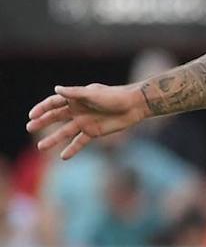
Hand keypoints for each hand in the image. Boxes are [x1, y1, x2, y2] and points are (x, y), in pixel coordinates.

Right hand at [26, 84, 149, 159]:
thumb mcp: (94, 94)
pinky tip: (63, 157)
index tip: (32, 115)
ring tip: (40, 147)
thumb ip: (75, 93)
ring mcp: (84, 122)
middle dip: (43, 122)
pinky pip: (79, 142)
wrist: (134, 106)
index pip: (55, 102)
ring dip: (53, 139)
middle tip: (29, 127)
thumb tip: (56, 89)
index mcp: (77, 98)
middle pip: (56, 117)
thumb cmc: (115, 97)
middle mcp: (78, 110)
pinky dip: (72, 149)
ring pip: (64, 132)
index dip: (43, 108)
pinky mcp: (93, 132)